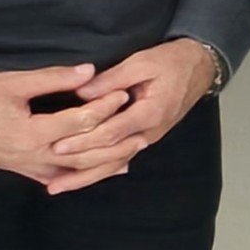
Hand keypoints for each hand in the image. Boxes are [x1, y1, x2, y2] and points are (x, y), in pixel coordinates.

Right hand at [0, 66, 127, 186]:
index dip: (104, 107)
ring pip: (74, 172)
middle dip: (114, 142)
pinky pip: (57, 177)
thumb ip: (52, 78)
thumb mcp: (12, 82)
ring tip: (130, 153)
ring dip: (103, 164)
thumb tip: (89, 71)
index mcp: (31, 134)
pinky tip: (99, 171)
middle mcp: (32, 157)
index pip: (79, 122)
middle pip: (84, 155)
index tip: (123, 93)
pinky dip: (80, 174)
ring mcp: (26, 167)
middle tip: (141, 130)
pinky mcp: (20, 169)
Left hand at [42, 40, 223, 194]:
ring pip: (115, 164)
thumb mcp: (141, 63)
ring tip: (59, 186)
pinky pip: (120, 158)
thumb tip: (81, 92)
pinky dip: (100, 171)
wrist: (198, 68)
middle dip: (79, 167)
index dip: (84, 141)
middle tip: (51, 177)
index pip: (112, 132)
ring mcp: (148, 138)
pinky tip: (81, 178)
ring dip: (87, 177)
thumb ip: (111, 79)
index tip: (59, 145)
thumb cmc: (171, 63)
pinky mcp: (144, 138)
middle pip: (111, 156)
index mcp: (150, 113)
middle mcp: (150, 132)